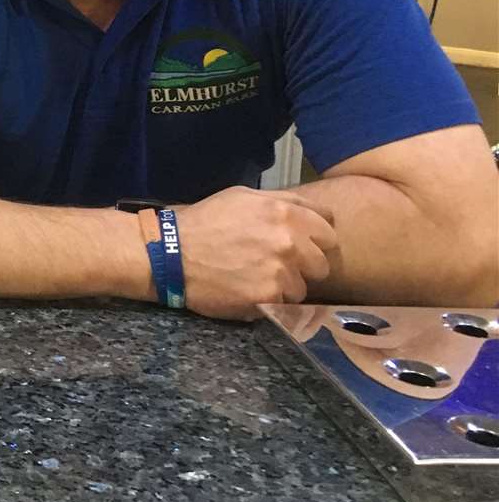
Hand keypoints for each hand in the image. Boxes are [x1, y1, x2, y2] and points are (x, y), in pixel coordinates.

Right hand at [171, 187, 338, 320]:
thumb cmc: (206, 221)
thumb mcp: (243, 196)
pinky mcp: (269, 298)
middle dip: (304, 265)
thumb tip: (316, 211)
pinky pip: (284, 305)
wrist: (172, 254)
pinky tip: (248, 290)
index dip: (316, 238)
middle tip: (277, 264)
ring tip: (257, 278)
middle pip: (322, 263)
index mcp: (286, 212)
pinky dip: (269, 301)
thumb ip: (283, 201)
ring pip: (303, 287)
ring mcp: (281, 272)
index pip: (329, 230)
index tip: (302, 244)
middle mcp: (290, 241)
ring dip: (286, 286)